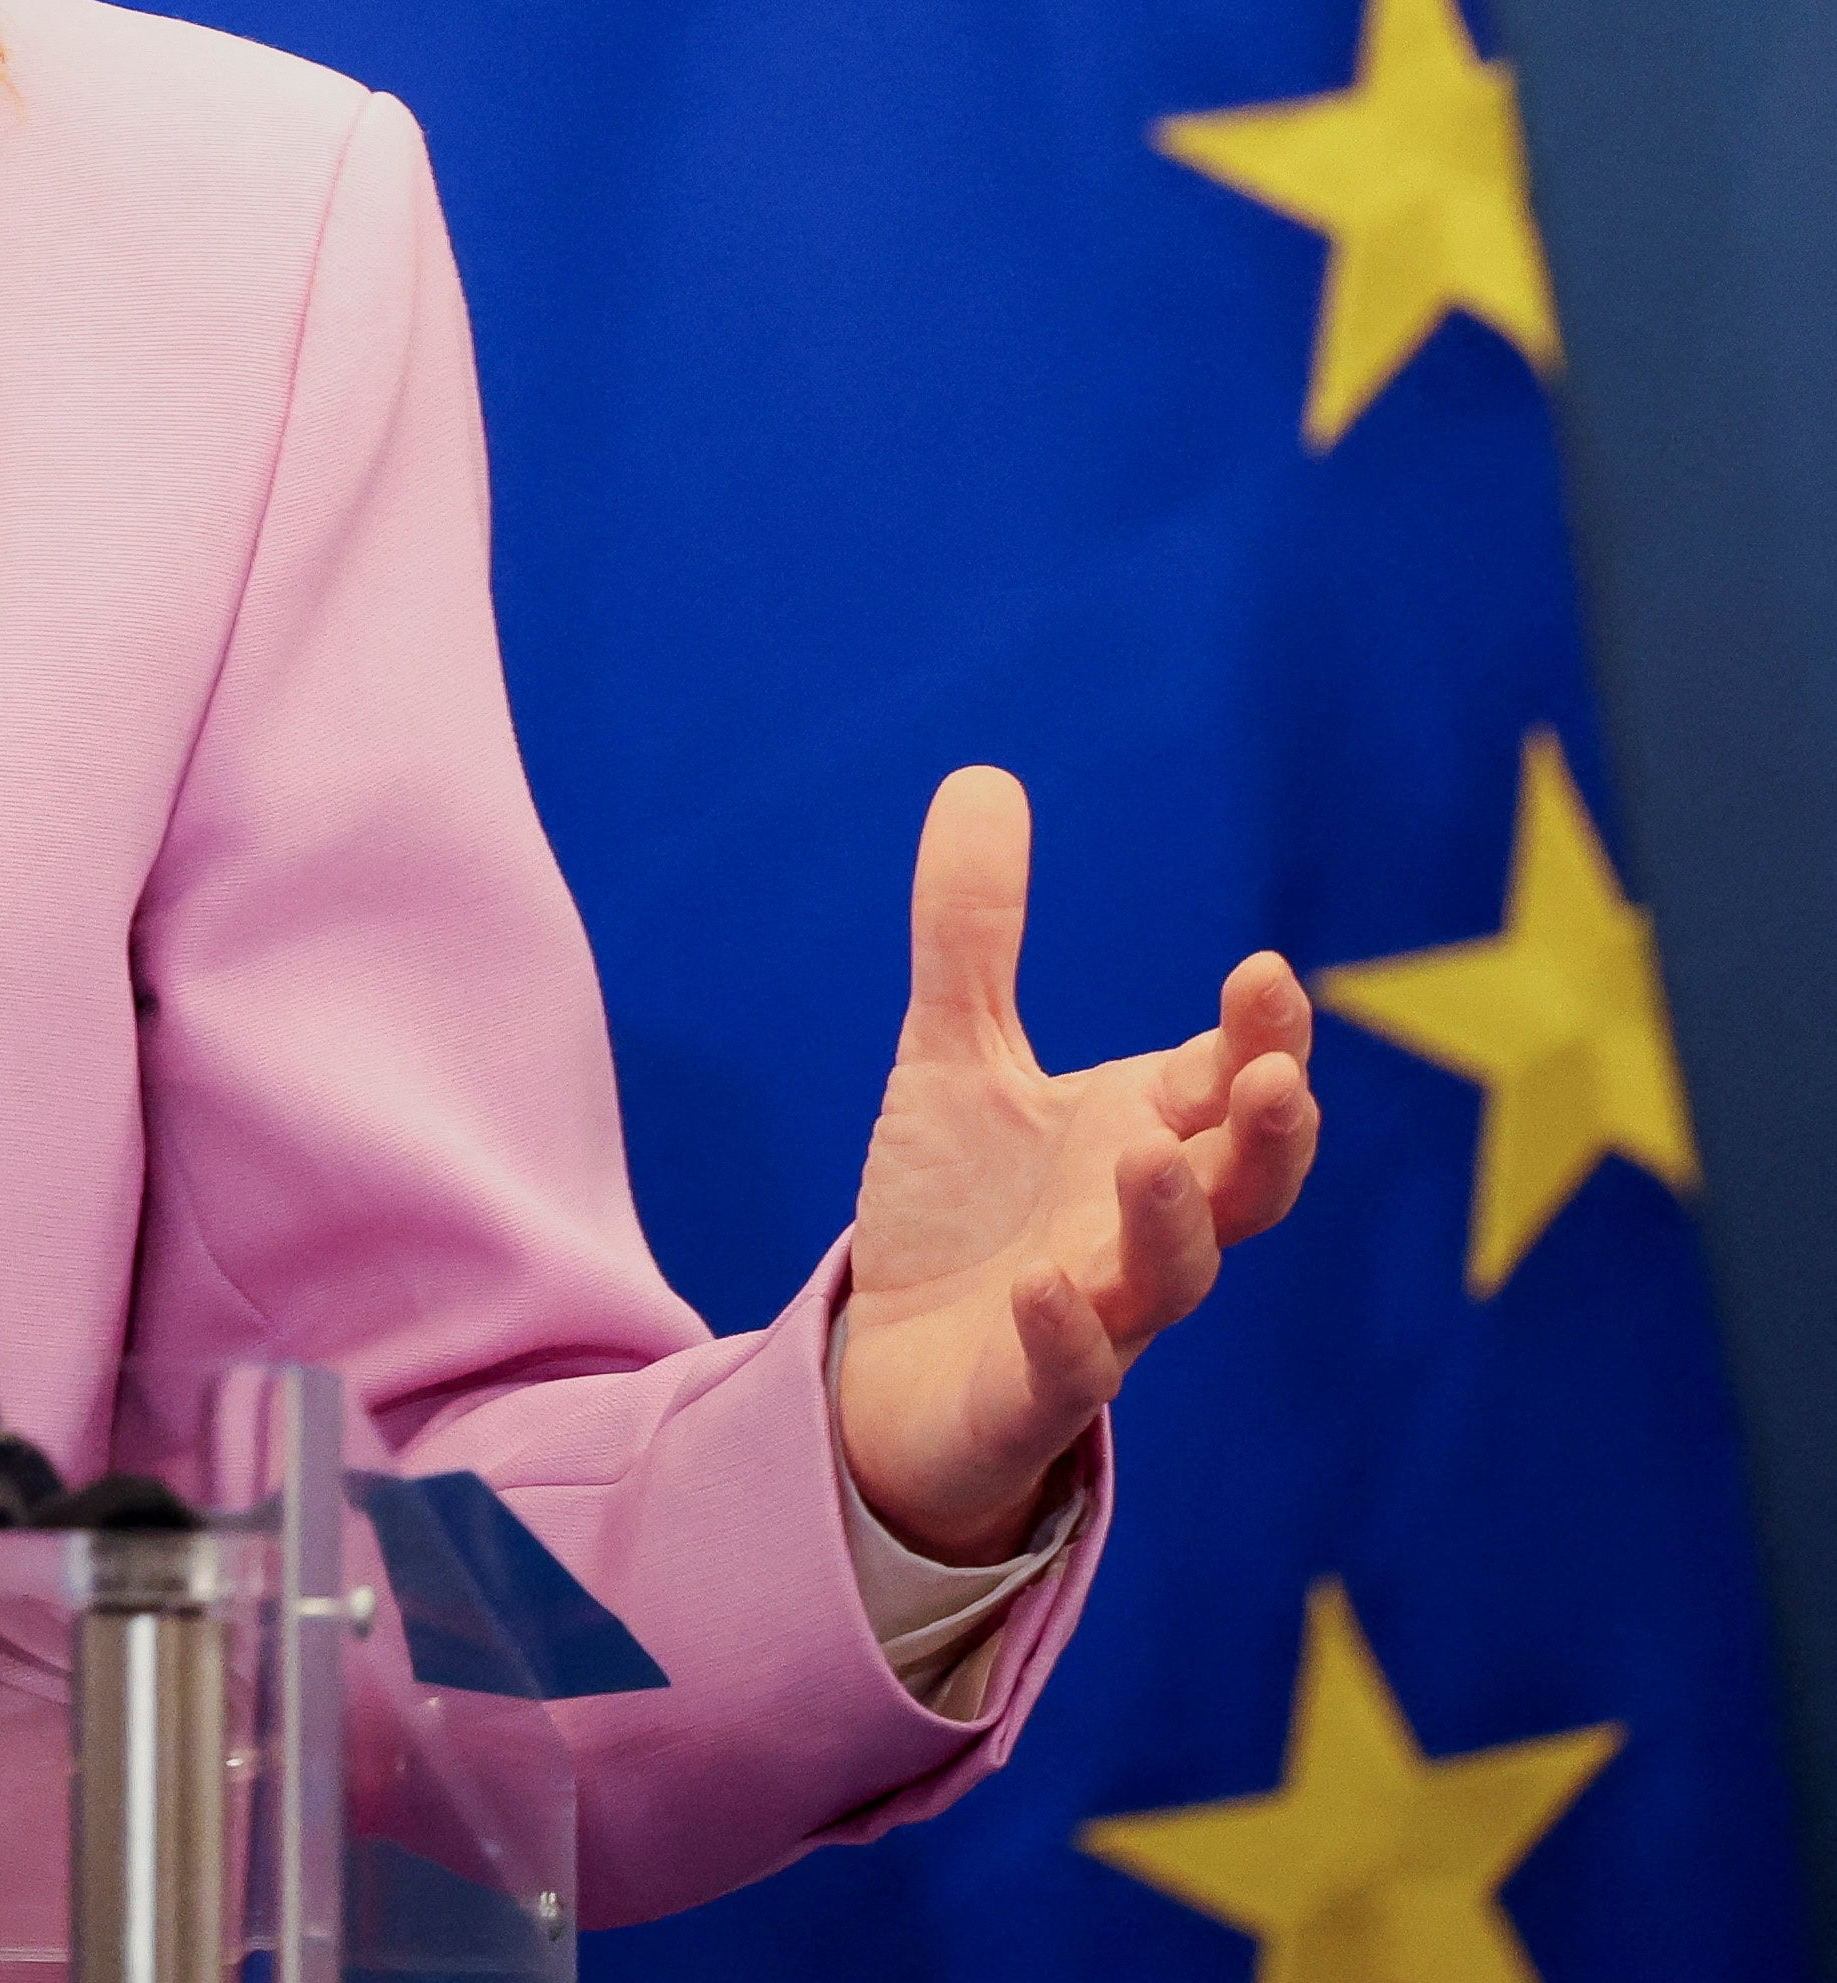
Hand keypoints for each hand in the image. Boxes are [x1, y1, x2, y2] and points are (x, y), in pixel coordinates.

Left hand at [833, 766, 1317, 1561]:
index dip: (1261, 1036)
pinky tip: (1044, 1290)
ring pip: (1172, 1278)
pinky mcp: (1030, 1392)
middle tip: (1274, 1076)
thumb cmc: (958, 1213)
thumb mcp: (955, 1056)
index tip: (1262, 972)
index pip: (1232, 1083)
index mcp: (1147, 1140)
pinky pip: (1069, 1373)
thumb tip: (982, 774)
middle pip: (1244, 1186)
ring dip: (1171, 1220)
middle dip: (1270, 1134)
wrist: (892, 1372)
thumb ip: (973, 933)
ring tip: (1147, 1152)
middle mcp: (1143, 1228)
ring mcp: (1099, 1316)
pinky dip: (1068, 1334)